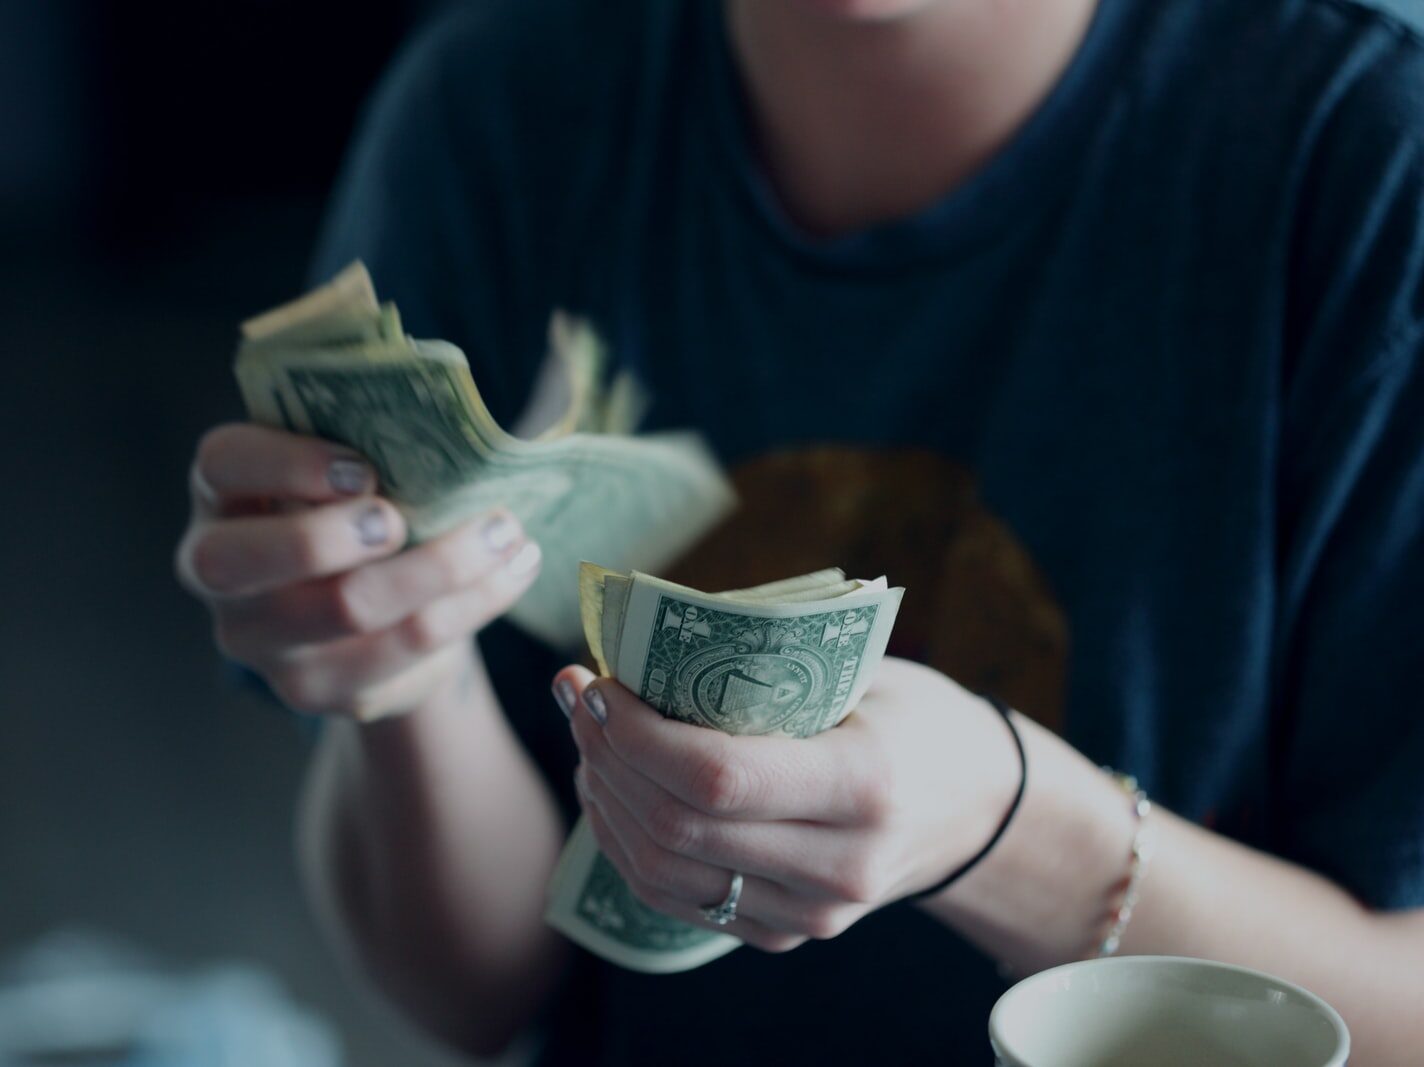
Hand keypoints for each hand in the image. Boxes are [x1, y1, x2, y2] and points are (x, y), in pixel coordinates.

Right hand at [176, 423, 541, 719]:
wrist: (377, 617)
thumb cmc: (361, 513)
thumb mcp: (350, 472)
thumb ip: (370, 443)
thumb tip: (450, 422)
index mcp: (223, 495)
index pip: (222, 464)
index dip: (285, 463)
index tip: (361, 468)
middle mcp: (219, 572)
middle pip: (243, 560)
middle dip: (329, 535)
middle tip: (400, 519)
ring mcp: (263, 640)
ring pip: (345, 607)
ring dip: (440, 565)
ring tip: (505, 532)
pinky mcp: (320, 688)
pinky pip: (405, 647)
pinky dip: (473, 602)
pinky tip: (515, 568)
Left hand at [557, 657, 1020, 952]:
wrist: (975, 808)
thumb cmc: (914, 717)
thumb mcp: (864, 672)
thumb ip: (768, 665)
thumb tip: (645, 641)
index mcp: (865, 784)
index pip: (718, 777)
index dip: (637, 734)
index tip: (599, 683)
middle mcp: (839, 865)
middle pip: (677, 828)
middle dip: (606, 757)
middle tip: (578, 696)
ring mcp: (812, 913)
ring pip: (663, 872)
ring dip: (605, 800)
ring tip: (588, 738)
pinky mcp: (786, 933)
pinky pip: (677, 899)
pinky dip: (628, 843)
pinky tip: (612, 789)